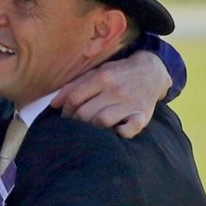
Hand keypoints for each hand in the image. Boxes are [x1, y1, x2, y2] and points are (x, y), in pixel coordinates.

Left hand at [51, 51, 170, 138]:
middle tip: (76, 124)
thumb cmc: (117, 74)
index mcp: (102, 77)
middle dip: (76, 121)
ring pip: (102, 121)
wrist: (152, 72)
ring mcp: (130, 104)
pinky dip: (119, 133)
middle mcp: (116, 90)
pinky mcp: (143, 115)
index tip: (66, 115)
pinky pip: (128, 130)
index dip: (66, 110)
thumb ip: (74, 86)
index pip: (75, 98)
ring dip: (93, 127)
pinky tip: (114, 129)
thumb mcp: (96, 72)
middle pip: (85, 113)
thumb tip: (54, 104)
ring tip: (91, 127)